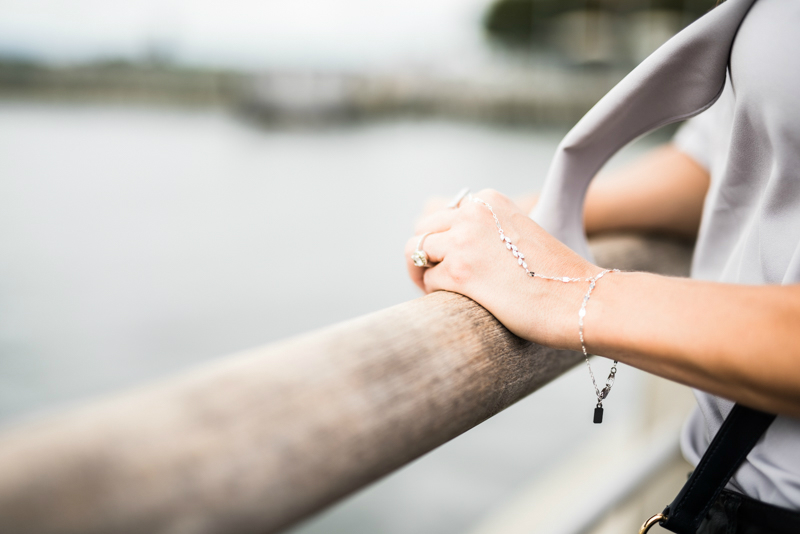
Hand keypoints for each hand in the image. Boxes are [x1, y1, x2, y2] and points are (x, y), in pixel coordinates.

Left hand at [405, 189, 599, 349]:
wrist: (580, 299)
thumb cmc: (553, 275)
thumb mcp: (518, 232)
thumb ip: (486, 229)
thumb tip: (443, 245)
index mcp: (488, 199)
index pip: (441, 213)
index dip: (441, 239)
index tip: (451, 257)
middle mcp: (472, 213)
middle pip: (421, 228)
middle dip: (424, 253)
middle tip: (437, 276)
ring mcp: (464, 242)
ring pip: (415, 251)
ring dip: (423, 272)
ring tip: (439, 290)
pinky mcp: (460, 273)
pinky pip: (427, 280)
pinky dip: (434, 293)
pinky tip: (455, 302)